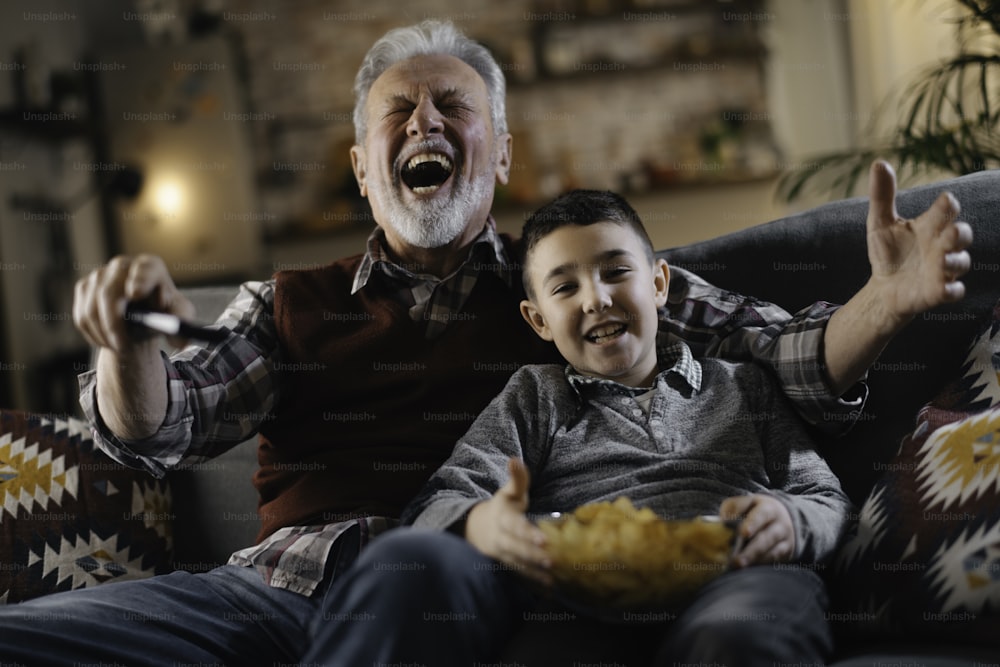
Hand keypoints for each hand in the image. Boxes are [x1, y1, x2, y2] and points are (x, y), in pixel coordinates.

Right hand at [74, 254, 193, 352]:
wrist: (140, 321)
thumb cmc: (163, 314)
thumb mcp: (179, 318)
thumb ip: (183, 324)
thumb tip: (181, 339)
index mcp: (151, 267)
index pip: (144, 267)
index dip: (140, 278)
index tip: (136, 294)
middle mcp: (123, 266)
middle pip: (109, 290)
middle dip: (113, 321)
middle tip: (121, 345)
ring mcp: (100, 275)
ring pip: (93, 308)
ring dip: (105, 334)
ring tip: (121, 347)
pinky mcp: (84, 288)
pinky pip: (83, 316)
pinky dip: (95, 334)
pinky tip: (109, 340)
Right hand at [465, 458, 551, 585]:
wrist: (478, 528)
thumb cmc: (504, 507)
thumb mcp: (509, 491)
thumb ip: (517, 478)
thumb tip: (514, 459)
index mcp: (502, 519)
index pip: (515, 527)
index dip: (527, 534)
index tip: (543, 539)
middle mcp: (500, 539)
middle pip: (516, 549)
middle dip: (533, 556)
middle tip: (552, 561)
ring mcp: (502, 555)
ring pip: (517, 565)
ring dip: (534, 573)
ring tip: (552, 579)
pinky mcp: (506, 566)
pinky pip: (519, 576)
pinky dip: (532, 583)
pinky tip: (549, 589)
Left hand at [719, 494, 794, 567]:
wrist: (781, 519)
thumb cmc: (755, 511)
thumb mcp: (745, 504)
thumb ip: (733, 509)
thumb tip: (723, 522)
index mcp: (768, 508)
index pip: (762, 514)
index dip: (753, 523)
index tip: (744, 533)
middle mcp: (780, 524)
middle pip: (766, 537)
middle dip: (751, 550)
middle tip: (737, 560)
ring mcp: (785, 539)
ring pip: (771, 551)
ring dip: (754, 560)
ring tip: (739, 566)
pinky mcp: (786, 552)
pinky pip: (774, 560)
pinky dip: (760, 564)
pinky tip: (747, 569)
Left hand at [866, 159, 972, 319]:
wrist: (883, 287)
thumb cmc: (888, 252)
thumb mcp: (880, 223)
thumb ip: (882, 196)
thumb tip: (879, 163)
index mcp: (930, 226)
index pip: (946, 211)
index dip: (947, 206)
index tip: (945, 201)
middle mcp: (941, 246)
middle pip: (962, 236)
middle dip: (960, 233)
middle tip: (951, 231)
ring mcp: (942, 269)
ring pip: (960, 263)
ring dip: (955, 260)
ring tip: (941, 259)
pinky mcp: (938, 292)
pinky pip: (953, 292)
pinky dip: (951, 290)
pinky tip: (944, 289)